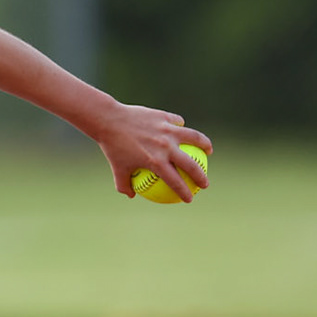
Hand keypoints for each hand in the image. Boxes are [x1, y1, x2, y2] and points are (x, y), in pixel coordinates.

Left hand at [92, 102, 212, 201]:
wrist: (107, 120)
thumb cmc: (112, 146)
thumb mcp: (116, 168)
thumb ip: (123, 184)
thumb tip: (131, 195)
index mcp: (155, 162)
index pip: (176, 182)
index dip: (184, 192)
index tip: (189, 199)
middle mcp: (165, 147)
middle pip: (191, 164)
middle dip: (201, 176)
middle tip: (204, 184)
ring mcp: (166, 130)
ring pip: (194, 138)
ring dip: (205, 145)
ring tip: (208, 150)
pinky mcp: (164, 117)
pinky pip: (177, 121)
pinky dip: (181, 126)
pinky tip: (183, 130)